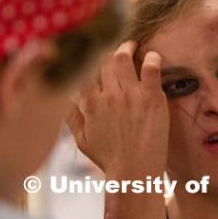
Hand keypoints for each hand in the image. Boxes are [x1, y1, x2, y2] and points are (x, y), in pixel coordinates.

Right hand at [67, 41, 168, 177]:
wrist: (135, 172)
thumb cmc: (110, 159)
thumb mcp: (82, 140)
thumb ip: (72, 117)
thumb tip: (63, 98)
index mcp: (91, 104)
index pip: (86, 70)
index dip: (91, 60)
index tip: (96, 56)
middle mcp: (109, 96)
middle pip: (104, 60)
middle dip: (110, 51)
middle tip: (120, 48)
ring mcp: (131, 96)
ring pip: (123, 58)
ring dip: (128, 48)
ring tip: (134, 45)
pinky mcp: (152, 99)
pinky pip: (151, 69)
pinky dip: (152, 58)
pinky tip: (154, 56)